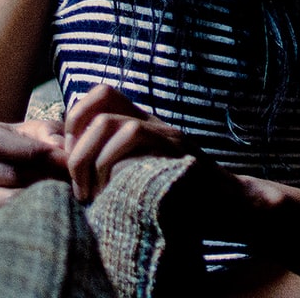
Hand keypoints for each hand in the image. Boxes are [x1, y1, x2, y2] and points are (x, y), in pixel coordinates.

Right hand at [0, 118, 67, 221]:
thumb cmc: (16, 145)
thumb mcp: (30, 130)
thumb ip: (48, 133)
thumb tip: (62, 149)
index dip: (34, 151)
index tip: (65, 157)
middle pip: (7, 175)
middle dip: (45, 176)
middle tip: (72, 179)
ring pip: (8, 203)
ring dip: (40, 198)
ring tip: (62, 193)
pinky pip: (7, 223)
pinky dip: (32, 216)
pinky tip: (48, 208)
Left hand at [63, 83, 195, 201]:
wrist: (231, 205)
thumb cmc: (184, 200)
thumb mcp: (141, 178)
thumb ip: (111, 169)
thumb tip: (68, 170)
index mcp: (143, 124)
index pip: (101, 94)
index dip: (75, 120)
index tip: (70, 159)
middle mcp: (153, 121)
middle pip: (99, 98)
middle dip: (73, 141)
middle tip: (76, 181)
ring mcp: (164, 132)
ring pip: (108, 122)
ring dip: (86, 158)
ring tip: (87, 193)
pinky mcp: (175, 148)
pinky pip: (133, 134)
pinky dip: (108, 160)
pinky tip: (107, 191)